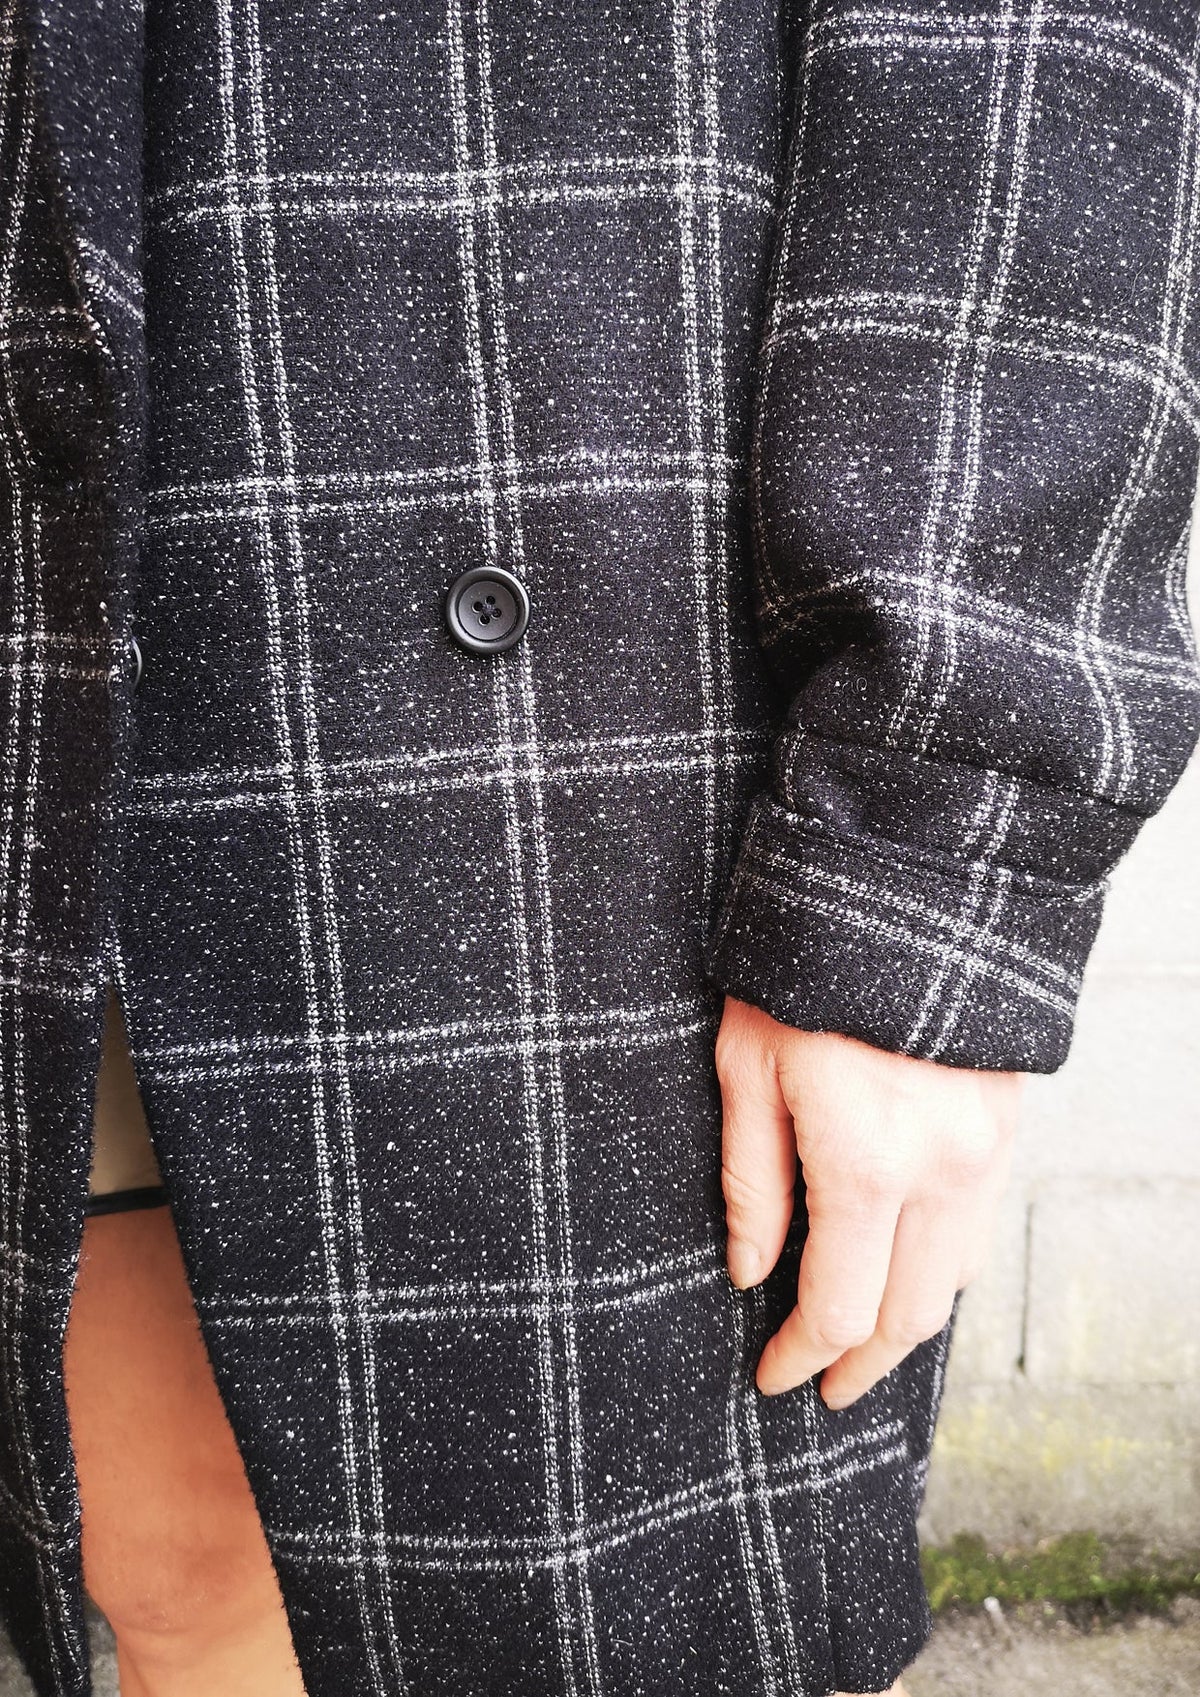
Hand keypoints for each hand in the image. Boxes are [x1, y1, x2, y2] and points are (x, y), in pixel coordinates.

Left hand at [715, 995, 1021, 1404]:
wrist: (900, 885)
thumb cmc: (798, 968)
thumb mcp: (746, 1067)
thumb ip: (752, 1183)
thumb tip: (751, 1273)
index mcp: (866, 1162)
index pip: (837, 1308)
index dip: (800, 1356)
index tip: (771, 1375)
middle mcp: (941, 1171)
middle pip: (908, 1316)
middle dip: (860, 1365)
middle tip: (821, 1384)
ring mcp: (984, 1149)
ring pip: (955, 1281)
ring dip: (907, 1325)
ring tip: (860, 1343)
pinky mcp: (1003, 1124)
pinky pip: (979, 1228)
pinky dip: (940, 1269)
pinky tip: (902, 1268)